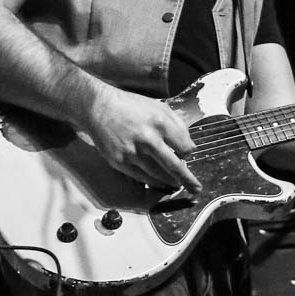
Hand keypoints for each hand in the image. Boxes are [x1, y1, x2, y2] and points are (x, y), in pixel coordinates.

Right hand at [86, 84, 201, 193]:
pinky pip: (142, 177)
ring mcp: (133, 152)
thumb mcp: (159, 106)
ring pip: (159, 175)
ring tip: (178, 185)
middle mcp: (148, 138)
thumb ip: (177, 125)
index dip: (188, 153)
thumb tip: (189, 147)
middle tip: (196, 189)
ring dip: (170, 182)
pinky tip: (160, 183)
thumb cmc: (130, 106)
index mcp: (160, 122)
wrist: (99, 107)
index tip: (186, 155)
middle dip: (188, 180)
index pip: (185, 147)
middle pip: (174, 166)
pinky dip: (154, 182)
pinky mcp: (120, 161)